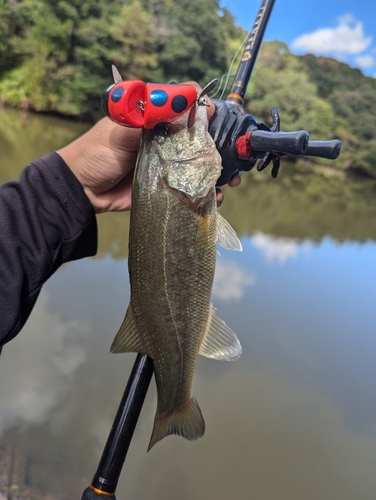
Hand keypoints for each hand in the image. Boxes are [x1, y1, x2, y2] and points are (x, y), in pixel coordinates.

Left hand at [57, 83, 240, 213]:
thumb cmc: (97, 152)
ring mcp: (168, 164)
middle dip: (220, 147)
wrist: (82, 190)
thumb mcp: (124, 128)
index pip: (188, 109)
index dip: (206, 112)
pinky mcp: (167, 187)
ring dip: (217, 172)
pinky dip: (205, 193)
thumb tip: (187, 100)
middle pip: (201, 139)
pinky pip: (191, 188)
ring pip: (200, 165)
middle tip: (234, 159)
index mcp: (156, 119)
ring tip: (230, 181)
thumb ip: (154, 116)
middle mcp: (166, 139)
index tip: (217, 121)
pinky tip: (214, 197)